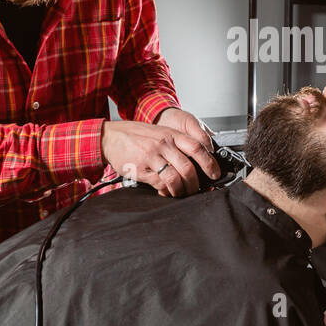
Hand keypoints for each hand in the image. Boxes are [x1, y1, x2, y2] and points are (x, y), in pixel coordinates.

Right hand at [100, 114, 217, 196]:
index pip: (197, 147)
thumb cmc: (135, 135)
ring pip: (175, 178)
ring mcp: (152, 157)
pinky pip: (160, 184)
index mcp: (171, 134)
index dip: (209, 163)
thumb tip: (196, 160)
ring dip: (182, 190)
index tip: (215, 173)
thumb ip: (176, 143)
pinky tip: (166, 192)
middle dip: (196, 183)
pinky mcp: (141, 169)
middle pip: (188, 167)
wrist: (110, 137)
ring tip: (182, 193)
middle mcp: (163, 144)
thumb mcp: (159, 132)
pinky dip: (166, 192)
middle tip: (197, 189)